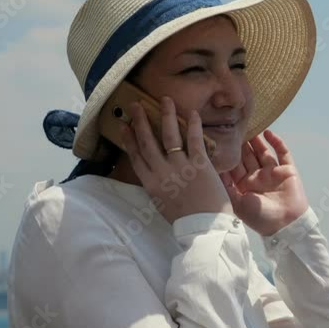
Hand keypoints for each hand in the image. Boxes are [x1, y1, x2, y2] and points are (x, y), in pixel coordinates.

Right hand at [120, 97, 232, 224]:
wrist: (204, 228)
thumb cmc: (186, 221)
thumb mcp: (163, 205)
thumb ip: (158, 187)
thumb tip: (155, 174)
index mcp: (151, 184)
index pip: (136, 157)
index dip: (129, 139)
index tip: (124, 125)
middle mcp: (162, 173)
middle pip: (147, 142)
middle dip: (141, 121)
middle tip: (135, 105)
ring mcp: (180, 168)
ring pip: (169, 136)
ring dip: (166, 116)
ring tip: (165, 100)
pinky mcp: (199, 165)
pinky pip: (194, 140)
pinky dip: (193, 126)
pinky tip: (192, 113)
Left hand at [222, 130, 308, 235]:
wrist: (286, 226)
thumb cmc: (259, 218)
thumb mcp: (236, 203)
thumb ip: (226, 186)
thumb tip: (212, 169)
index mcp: (244, 186)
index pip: (234, 166)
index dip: (227, 154)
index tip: (217, 139)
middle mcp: (257, 178)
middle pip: (247, 156)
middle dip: (240, 143)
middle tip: (232, 127)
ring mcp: (273, 173)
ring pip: (263, 152)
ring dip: (256, 140)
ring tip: (248, 126)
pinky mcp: (288, 170)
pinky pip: (282, 153)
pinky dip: (276, 142)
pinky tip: (268, 132)